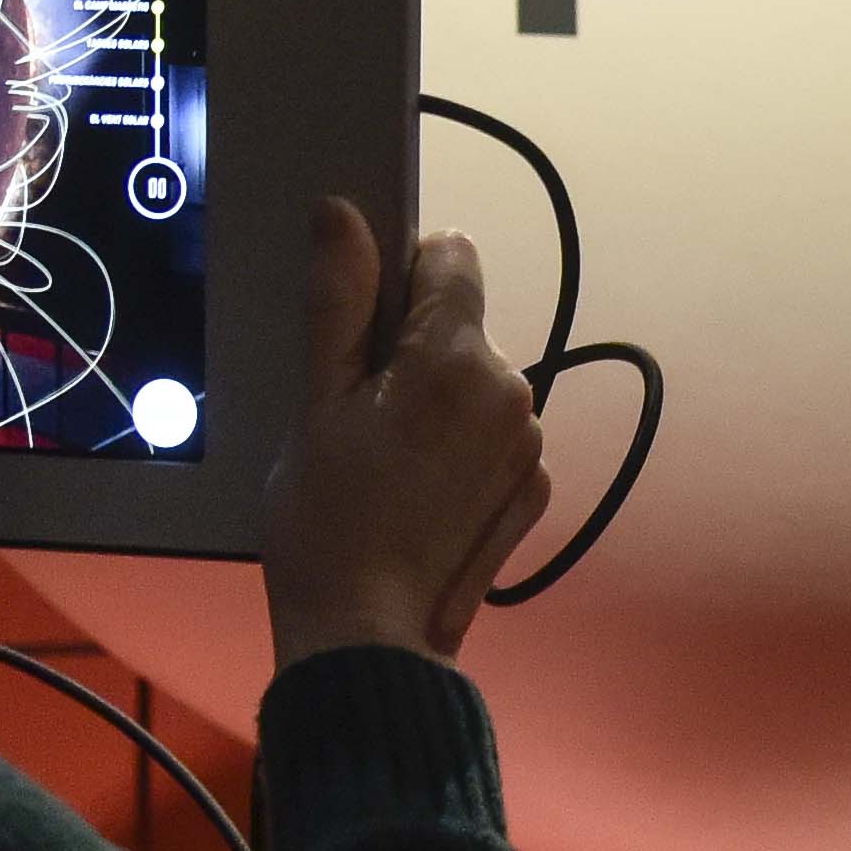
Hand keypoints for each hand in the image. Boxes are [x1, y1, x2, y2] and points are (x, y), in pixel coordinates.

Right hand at [265, 200, 551, 672]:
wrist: (368, 636)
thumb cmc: (327, 521)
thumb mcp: (317, 400)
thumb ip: (339, 299)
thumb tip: (344, 213)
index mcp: (456, 358)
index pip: (450, 253)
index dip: (400, 273)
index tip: (359, 324)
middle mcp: (511, 392)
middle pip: (461, 324)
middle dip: (410, 346)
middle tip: (355, 410)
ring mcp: (529, 446)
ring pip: (476, 383)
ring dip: (434, 401)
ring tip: (381, 462)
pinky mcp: (533, 490)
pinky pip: (493, 438)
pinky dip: (458, 450)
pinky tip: (413, 493)